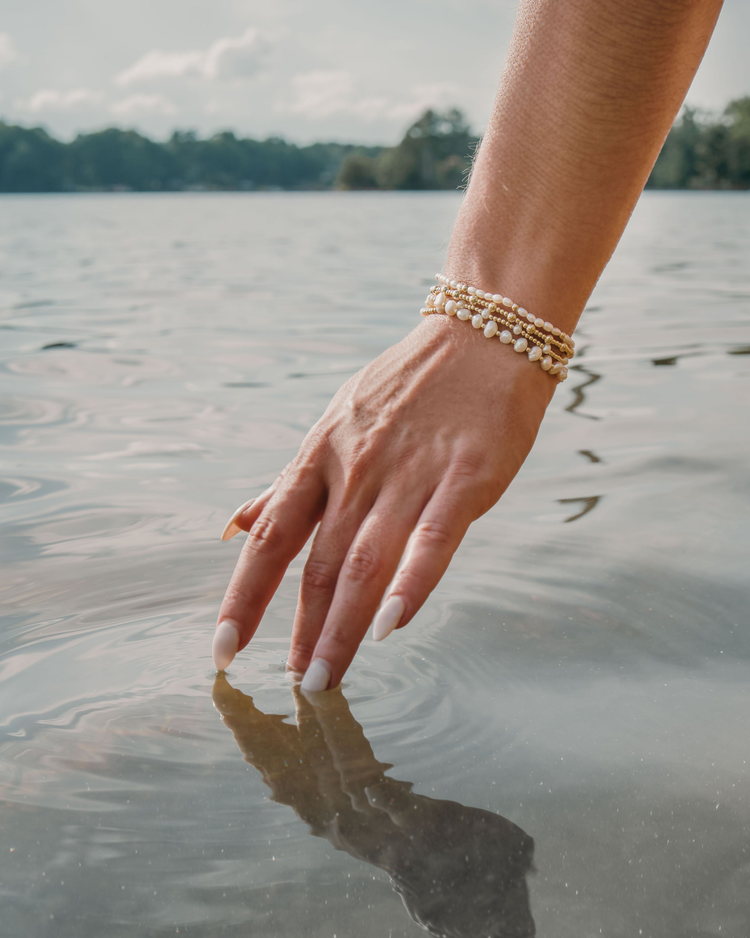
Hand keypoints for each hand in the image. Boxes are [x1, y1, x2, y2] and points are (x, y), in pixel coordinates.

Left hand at [213, 313, 555, 688]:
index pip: (272, 539)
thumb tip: (235, 523)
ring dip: (342, 627)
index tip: (225, 650)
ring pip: (367, 562)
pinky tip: (391, 627)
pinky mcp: (466, 477)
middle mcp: (356, 470)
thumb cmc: (405, 388)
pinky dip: (411, 584)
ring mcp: (411, 473)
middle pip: (319, 564)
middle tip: (296, 685)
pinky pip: (433, 538)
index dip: (245, 597)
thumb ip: (289, 483)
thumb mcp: (334, 424)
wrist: (480, 337)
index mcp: (320, 458)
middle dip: (302, 630)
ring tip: (326, 677)